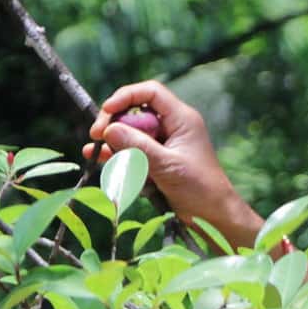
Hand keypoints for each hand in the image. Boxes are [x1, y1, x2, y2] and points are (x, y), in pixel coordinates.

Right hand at [82, 80, 257, 243]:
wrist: (214, 216)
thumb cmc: (200, 188)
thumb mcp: (167, 166)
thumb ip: (139, 147)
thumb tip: (109, 130)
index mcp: (182, 119)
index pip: (150, 93)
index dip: (126, 96)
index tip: (106, 110)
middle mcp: (172, 126)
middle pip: (136, 111)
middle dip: (114, 122)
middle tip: (96, 137)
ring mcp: (164, 143)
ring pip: (132, 133)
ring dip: (113, 142)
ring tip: (93, 152)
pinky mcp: (158, 160)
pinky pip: (134, 151)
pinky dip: (119, 156)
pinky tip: (102, 160)